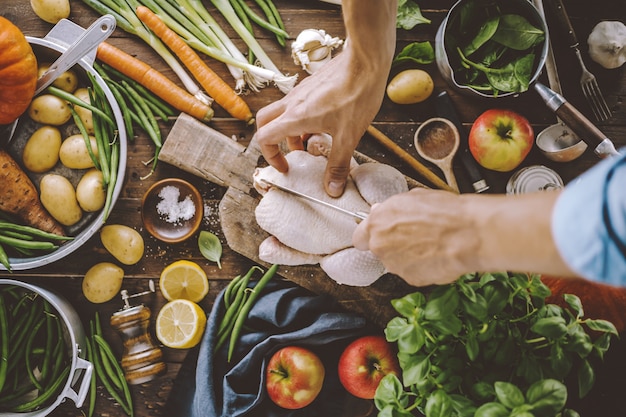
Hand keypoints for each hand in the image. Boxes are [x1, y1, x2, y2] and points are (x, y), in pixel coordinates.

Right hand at [252, 46, 389, 196]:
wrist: (366, 59)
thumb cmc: (357, 93)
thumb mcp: (348, 136)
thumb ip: (337, 164)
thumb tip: (331, 189)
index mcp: (295, 117)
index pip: (265, 138)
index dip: (271, 157)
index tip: (286, 168)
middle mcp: (292, 103)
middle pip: (265, 122)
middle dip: (272, 141)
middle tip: (291, 155)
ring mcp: (301, 91)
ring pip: (282, 113)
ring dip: (290, 130)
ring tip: (312, 142)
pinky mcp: (312, 85)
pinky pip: (297, 104)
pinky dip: (302, 118)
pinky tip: (325, 123)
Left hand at [353, 187, 575, 285]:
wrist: (469, 234)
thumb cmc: (446, 212)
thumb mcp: (414, 197)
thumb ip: (391, 208)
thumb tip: (382, 211)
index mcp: (378, 222)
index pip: (359, 237)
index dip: (370, 236)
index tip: (378, 235)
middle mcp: (381, 245)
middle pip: (379, 250)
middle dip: (392, 245)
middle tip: (413, 237)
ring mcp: (395, 264)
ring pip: (396, 262)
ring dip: (407, 256)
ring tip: (430, 244)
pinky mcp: (411, 279)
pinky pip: (412, 272)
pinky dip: (421, 266)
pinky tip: (436, 255)